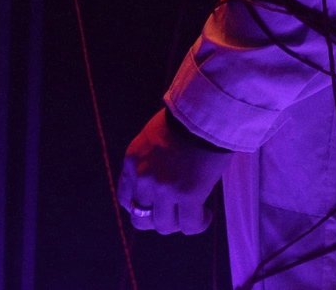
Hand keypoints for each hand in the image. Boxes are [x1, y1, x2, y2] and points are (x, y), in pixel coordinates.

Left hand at [117, 108, 229, 234]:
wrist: (209, 109)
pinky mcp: (189, 194)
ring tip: (194, 214)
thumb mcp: (155, 137)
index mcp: (133, 161)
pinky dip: (198, 223)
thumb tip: (161, 178)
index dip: (143, 206)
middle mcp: (143, 178)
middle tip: (176, 212)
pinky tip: (206, 215)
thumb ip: (150, 160)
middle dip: (159, 219)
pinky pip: (189, 224)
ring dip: (178, 223)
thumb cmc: (188, 117)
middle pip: (141, 219)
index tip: (157, 204)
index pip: (126, 198)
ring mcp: (165, 189)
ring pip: (164, 225)